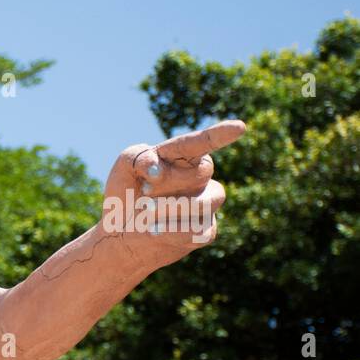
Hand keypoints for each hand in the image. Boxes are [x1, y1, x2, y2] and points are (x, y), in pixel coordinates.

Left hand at [102, 119, 245, 245]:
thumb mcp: (125, 167)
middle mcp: (201, 177)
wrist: (120, 232)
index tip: (239, 127)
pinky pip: (196, 231)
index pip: (202, 143)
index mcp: (184, 155)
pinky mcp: (205, 231)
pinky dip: (169, 231)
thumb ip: (139, 157)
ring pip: (204, 203)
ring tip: (145, 212)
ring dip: (169, 208)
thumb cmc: (126, 193)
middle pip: (201, 172)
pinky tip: (153, 230)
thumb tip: (157, 169)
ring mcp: (206, 204)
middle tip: (143, 192)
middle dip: (168, 182)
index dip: (219, 135)